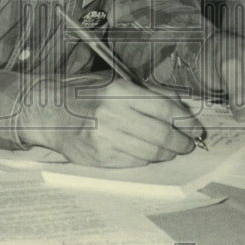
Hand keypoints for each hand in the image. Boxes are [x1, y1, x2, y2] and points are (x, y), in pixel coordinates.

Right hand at [15, 73, 199, 166]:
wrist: (49, 112)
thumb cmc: (84, 94)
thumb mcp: (115, 82)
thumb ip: (147, 92)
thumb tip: (180, 105)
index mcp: (119, 91)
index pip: (164, 108)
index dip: (185, 120)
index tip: (195, 127)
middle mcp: (113, 115)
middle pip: (161, 135)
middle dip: (181, 142)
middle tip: (188, 144)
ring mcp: (106, 139)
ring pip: (151, 153)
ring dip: (168, 154)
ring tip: (173, 150)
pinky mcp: (101, 159)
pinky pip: (135, 163)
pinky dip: (148, 159)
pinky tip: (151, 154)